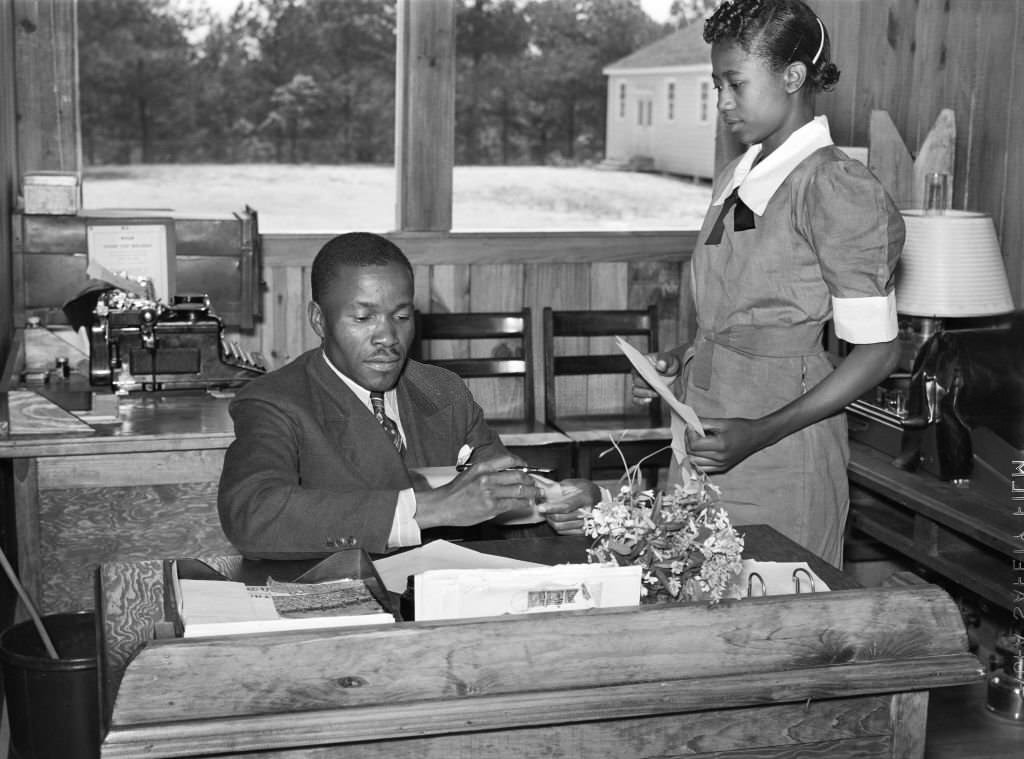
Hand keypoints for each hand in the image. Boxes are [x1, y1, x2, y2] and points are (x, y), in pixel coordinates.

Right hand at [414, 454, 540, 528]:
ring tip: (536, 493)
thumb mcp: (470, 473)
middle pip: (518, 476)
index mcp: (482, 467)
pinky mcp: (491, 507)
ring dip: (531, 492)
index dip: (521, 463)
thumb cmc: (455, 492)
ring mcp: (490, 493)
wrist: (443, 506)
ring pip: (519, 490)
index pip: (508, 460)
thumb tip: (506, 473)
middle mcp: (487, 478)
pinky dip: (524, 503)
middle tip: (535, 483)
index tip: (526, 467)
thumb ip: (487, 471)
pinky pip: (514, 504)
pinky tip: (527, 503)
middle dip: (530, 480)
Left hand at [538, 478, 600, 534]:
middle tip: (542, 508)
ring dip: (550, 520)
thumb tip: (544, 493)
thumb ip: (559, 489)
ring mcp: (586, 523)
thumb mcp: (572, 483)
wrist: (595, 495)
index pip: (566, 506)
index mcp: (585, 498)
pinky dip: (556, 526)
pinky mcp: (583, 530)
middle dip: (548, 514)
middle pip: (561, 518)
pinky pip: (564, 532)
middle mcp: (587, 512)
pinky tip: (554, 519)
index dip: (552, 508)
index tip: (540, 507)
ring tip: (548, 513)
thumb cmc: (583, 488)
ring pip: (561, 526)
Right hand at [631, 351, 679, 404]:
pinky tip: (649, 400)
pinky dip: (641, 401)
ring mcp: (639, 384)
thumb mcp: (669, 359)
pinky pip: (637, 399)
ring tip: (656, 394)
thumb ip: (664, 360)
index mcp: (640, 363)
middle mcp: (637, 374)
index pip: (635, 369)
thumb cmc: (669, 362)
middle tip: (657, 388)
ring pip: (635, 391)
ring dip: (645, 394)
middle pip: (636, 383)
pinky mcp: (643, 392)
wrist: (673, 370)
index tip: (650, 379)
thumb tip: (661, 365)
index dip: (640, 375)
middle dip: (646, 387)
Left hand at [686, 417, 767, 472]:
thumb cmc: (741, 428)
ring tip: (697, 440)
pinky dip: (697, 459)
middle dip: (688, 442)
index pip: (694, 445)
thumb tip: (689, 424)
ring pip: (694, 462)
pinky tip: (701, 450)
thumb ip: (703, 423)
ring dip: (691, 451)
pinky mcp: (722, 469)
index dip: (689, 434)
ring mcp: (721, 466)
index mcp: (721, 446)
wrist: (756, 437)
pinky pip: (702, 468)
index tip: (690, 426)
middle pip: (692, 454)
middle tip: (692, 432)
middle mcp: (720, 458)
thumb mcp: (722, 422)